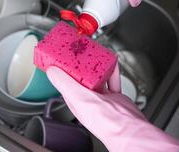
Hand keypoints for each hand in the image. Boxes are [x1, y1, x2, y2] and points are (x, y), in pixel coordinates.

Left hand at [47, 66, 178, 151]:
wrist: (127, 127)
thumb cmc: (102, 119)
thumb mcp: (77, 96)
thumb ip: (63, 82)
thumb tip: (51, 71)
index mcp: (74, 99)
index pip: (65, 81)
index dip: (63, 68)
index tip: (62, 56)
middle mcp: (87, 98)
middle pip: (82, 76)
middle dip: (82, 64)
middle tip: (81, 52)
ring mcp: (101, 96)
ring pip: (97, 77)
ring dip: (97, 66)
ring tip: (96, 55)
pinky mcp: (114, 95)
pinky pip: (113, 79)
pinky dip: (113, 70)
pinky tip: (112, 63)